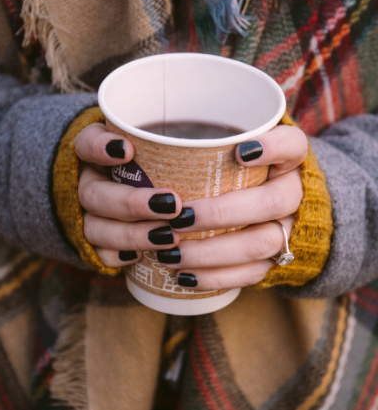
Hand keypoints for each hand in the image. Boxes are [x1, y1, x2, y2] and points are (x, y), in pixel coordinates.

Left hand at [72, 122, 307, 289]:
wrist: (254, 194)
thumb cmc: (214, 162)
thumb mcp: (204, 139)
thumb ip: (172, 132)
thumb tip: (116, 147)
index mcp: (285, 155)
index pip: (293, 143)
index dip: (274, 147)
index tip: (239, 151)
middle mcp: (294, 189)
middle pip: (274, 201)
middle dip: (222, 212)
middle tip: (176, 216)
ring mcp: (289, 226)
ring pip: (264, 243)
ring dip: (213, 251)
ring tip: (169, 253)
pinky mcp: (275, 258)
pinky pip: (254, 274)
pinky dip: (216, 277)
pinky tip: (181, 278)